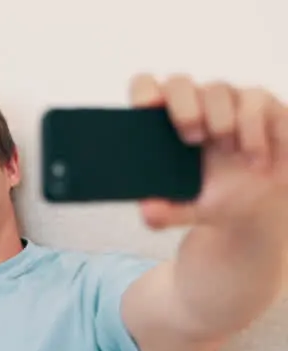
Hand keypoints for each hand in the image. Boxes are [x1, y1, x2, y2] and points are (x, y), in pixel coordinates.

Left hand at [131, 74, 287, 231]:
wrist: (261, 203)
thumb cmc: (215, 195)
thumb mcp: (190, 210)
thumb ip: (166, 212)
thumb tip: (148, 210)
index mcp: (165, 124)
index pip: (145, 87)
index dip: (143, 92)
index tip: (147, 109)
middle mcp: (194, 105)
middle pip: (178, 83)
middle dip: (183, 109)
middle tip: (193, 140)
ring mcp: (228, 101)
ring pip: (218, 90)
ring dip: (223, 123)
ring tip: (234, 153)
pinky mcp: (262, 104)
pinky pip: (256, 103)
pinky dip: (255, 134)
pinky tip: (257, 158)